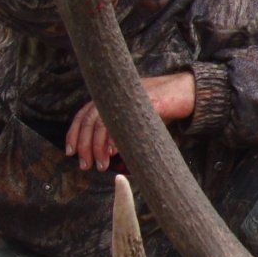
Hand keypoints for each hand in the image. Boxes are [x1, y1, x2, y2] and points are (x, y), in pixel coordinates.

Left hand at [65, 72, 194, 170]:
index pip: (83, 114)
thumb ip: (120, 130)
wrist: (187, 91)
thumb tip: (108, 153)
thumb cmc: (162, 106)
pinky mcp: (146, 103)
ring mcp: (131, 98)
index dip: (74, 133)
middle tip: (85, 165)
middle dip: (84, 146)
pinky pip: (125, 121)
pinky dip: (115, 138)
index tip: (70, 152)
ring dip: (98, 147)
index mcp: (110, 97)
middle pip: (90, 121)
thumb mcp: (136, 116)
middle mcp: (116, 95)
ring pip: (102, 123)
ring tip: (101, 165)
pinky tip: (113, 152)